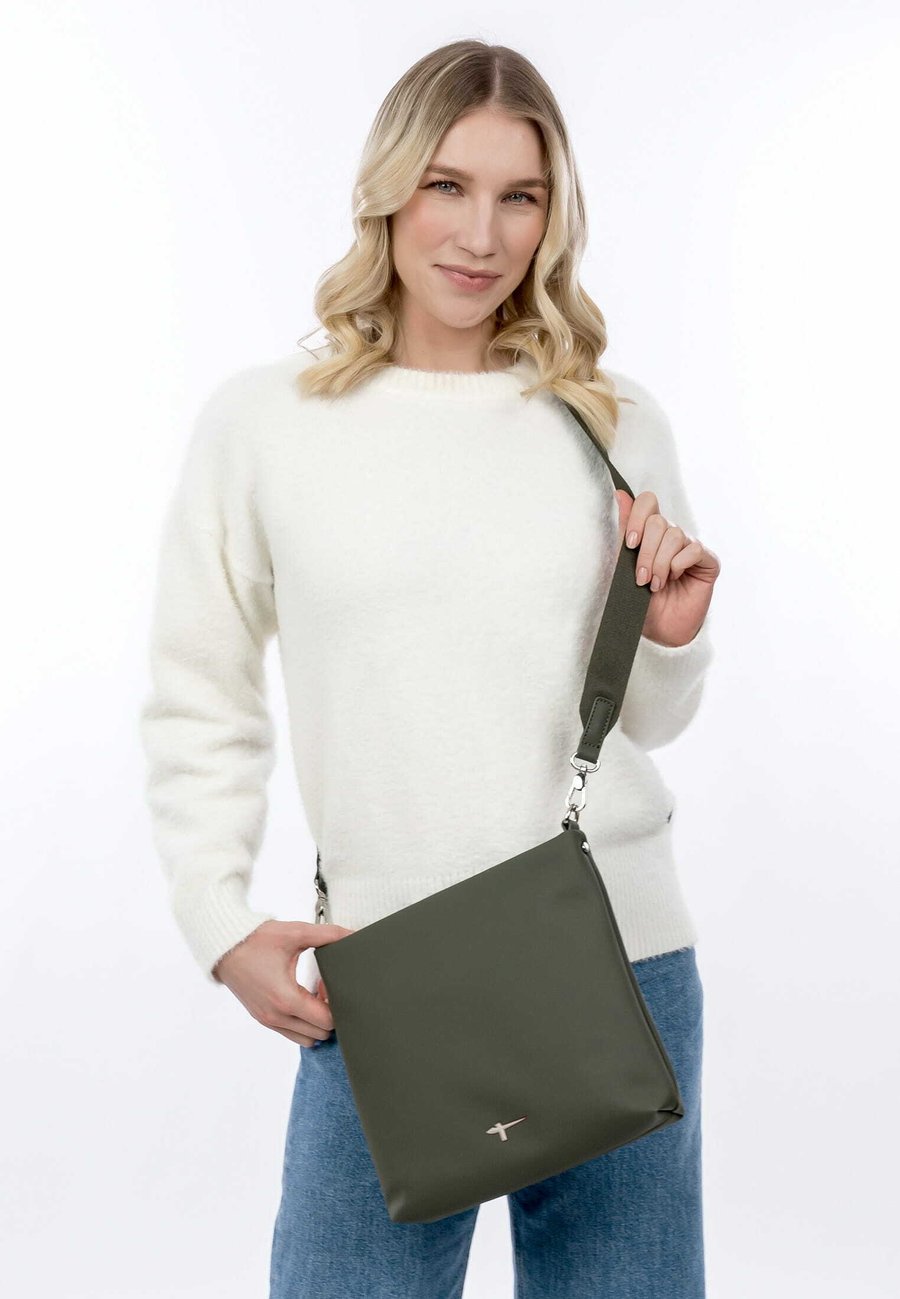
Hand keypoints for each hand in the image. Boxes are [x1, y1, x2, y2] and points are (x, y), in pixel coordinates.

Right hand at [212, 919, 354, 1046]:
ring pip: (306, 1039)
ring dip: (315, 1021)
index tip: (327, 983)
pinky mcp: (262, 1018)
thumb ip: (328, 935)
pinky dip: (302, 1022)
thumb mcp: (295, 933)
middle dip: (328, 1013)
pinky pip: (291, 1033)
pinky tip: (300, 997)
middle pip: (320, 1034)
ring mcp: (268, 1020)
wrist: (224, 946)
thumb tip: (352, 936)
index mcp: (286, 999)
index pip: (327, 1022)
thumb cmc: (256, 940)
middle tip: (322, 988)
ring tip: (312, 994)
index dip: (336, 1004)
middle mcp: (277, 1016)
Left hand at [614, 489, 719, 647]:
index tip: (629, 544)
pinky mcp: (707, 561)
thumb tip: (619, 494)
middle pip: (658, 521)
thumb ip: (624, 531)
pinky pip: (693, 549)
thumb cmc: (640, 600)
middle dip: (646, 552)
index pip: (647, 502)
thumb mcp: (625, 567)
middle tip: (641, 577)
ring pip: (674, 535)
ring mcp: (689, 546)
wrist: (659, 629)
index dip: (637, 517)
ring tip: (656, 584)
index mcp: (650, 532)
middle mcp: (671, 535)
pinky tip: (676, 578)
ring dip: (661, 563)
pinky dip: (680, 564)